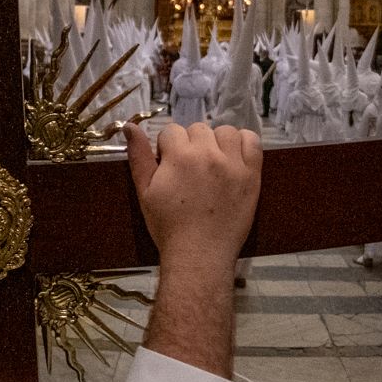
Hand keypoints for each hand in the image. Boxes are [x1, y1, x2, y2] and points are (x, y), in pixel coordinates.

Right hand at [126, 122, 261, 378]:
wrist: (200, 254)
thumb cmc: (168, 226)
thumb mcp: (145, 192)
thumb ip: (139, 157)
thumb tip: (130, 126)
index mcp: (179, 156)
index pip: (171, 130)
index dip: (167, 147)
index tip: (169, 165)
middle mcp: (207, 153)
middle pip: (198, 129)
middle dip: (191, 144)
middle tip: (190, 169)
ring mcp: (233, 163)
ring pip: (225, 131)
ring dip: (217, 141)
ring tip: (212, 162)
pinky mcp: (252, 174)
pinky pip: (252, 142)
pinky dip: (243, 143)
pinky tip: (233, 158)